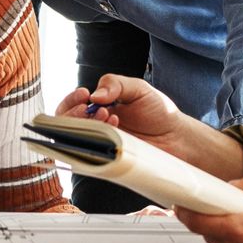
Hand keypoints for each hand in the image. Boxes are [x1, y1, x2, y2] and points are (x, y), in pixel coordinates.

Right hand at [55, 75, 184, 148]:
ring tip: (107, 116)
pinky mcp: (108, 158)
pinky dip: (96, 140)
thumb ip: (115, 84)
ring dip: (85, 125)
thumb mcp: (138, 88)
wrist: (177, 137)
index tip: (84, 94)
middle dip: (74, 113)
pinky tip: (114, 128)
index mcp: (99, 107)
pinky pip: (90, 155)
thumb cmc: (159, 111)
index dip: (71, 99)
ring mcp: (101, 143)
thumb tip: (94, 95)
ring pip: (74, 139)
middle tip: (91, 108)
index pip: (72, 104)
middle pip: (65, 123)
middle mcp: (96, 125)